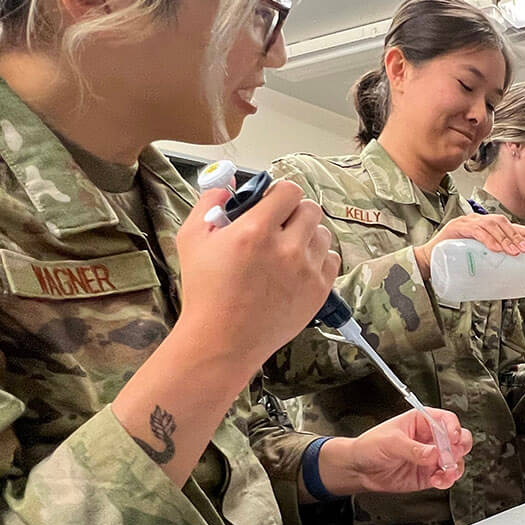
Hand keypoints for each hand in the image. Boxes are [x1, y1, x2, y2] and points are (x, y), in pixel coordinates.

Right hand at [175, 181, 338, 373]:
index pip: (288, 190)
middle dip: (294, 212)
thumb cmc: (205, 292)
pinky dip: (318, 258)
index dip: (279, 193)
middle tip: (279, 225)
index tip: (271, 204)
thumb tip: (226, 184)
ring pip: (323, 233)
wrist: (223, 340)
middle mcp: (286, 248)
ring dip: (308, 235)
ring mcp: (306, 271)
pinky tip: (298, 266)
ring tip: (288, 247)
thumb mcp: (191, 240)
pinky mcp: (319, 291)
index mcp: (255, 231)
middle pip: (310, 209)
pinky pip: (332, 259)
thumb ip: (209, 204)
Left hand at [315, 409, 472, 494]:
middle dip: (459, 448)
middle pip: (458, 439)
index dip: (453, 428)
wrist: (359, 470)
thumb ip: (413, 448)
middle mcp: (430, 438)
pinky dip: (447, 480)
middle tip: (450, 457)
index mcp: (422, 421)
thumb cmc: (370, 446)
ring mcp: (432, 457)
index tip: (452, 438)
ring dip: (454, 467)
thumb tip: (433, 453)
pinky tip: (438, 480)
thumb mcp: (390, 442)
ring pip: (456, 459)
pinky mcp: (429, 474)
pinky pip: (446, 476)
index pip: (446, 420)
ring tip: (444, 472)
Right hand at [413, 213, 524, 278]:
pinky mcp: (455, 228)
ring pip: (490, 225)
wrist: (427, 262)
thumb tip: (512, 276)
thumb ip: (491, 262)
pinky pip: (475, 231)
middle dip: (516, 235)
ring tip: (513, 252)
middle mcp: (475, 220)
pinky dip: (487, 239)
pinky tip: (495, 248)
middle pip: (501, 222)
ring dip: (504, 239)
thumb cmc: (452, 261)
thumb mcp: (477, 259)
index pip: (508, 224)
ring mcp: (465, 222)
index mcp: (482, 226)